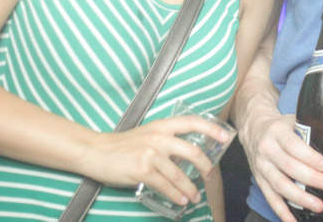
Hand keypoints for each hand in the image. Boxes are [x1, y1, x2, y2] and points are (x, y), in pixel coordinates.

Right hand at [86, 115, 231, 206]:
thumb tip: (187, 155)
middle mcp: (159, 137)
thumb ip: (166, 140)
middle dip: (206, 166)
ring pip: (180, 174)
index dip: (211, 129)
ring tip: (195, 197)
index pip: (192, 122)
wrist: (97, 152)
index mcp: (161, 125)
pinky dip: (176, 195)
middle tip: (209, 176)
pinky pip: (166, 186)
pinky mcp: (143, 170)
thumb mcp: (147, 134)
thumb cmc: (123, 145)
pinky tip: (181, 200)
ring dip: (191, 188)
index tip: (225, 137)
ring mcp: (151, 154)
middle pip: (192, 152)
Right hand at [239, 106, 322, 221]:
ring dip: (300, 198)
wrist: (254, 129)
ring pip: (280, 185)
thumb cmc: (282, 127)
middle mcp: (267, 149)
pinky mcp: (259, 180)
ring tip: (319, 205)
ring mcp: (262, 166)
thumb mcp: (298, 121)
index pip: (293, 144)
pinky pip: (270, 198)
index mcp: (278, 131)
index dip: (310, 156)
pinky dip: (282, 211)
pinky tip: (294, 221)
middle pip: (288, 166)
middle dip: (311, 178)